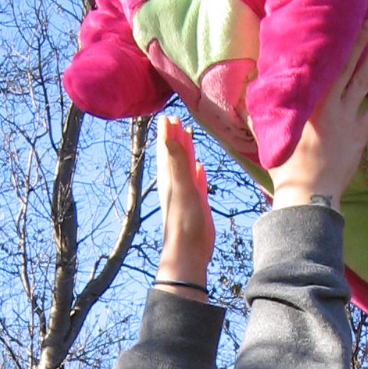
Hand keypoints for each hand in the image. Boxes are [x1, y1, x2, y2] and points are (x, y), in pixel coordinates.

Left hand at [156, 116, 213, 298]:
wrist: (189, 252)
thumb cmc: (183, 222)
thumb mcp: (181, 186)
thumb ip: (177, 161)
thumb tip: (168, 135)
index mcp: (170, 179)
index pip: (168, 150)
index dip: (167, 134)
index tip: (167, 117)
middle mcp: (176, 185)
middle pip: (175, 156)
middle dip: (175, 138)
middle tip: (176, 120)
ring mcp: (186, 195)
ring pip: (185, 168)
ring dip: (186, 152)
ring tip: (187, 136)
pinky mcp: (197, 205)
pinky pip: (196, 184)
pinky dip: (197, 173)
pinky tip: (200, 168)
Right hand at [269, 22, 367, 208]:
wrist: (307, 192)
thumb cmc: (284, 166)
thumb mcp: (269, 133)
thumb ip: (260, 111)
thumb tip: (250, 89)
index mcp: (308, 103)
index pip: (322, 67)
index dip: (331, 45)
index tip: (338, 25)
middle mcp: (330, 106)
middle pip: (346, 68)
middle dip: (358, 43)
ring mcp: (347, 119)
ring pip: (362, 83)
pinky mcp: (358, 135)